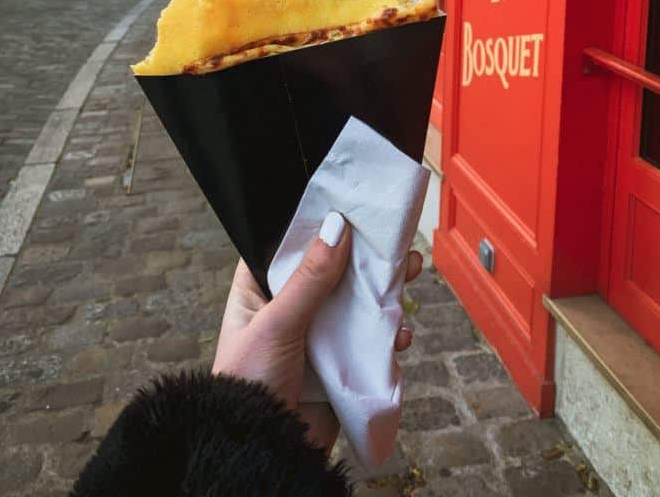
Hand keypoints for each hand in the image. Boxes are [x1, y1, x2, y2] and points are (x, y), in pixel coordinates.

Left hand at [212, 212, 422, 453]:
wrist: (265, 453)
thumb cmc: (250, 384)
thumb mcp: (277, 323)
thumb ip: (309, 278)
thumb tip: (336, 227)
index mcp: (257, 292)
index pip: (287, 247)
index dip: (315, 227)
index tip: (347, 206)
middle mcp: (287, 310)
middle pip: (331, 271)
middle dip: (363, 258)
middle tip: (394, 241)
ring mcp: (315, 338)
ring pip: (354, 303)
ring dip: (383, 292)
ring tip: (409, 274)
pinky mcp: (338, 365)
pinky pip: (367, 340)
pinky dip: (387, 334)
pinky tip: (399, 333)